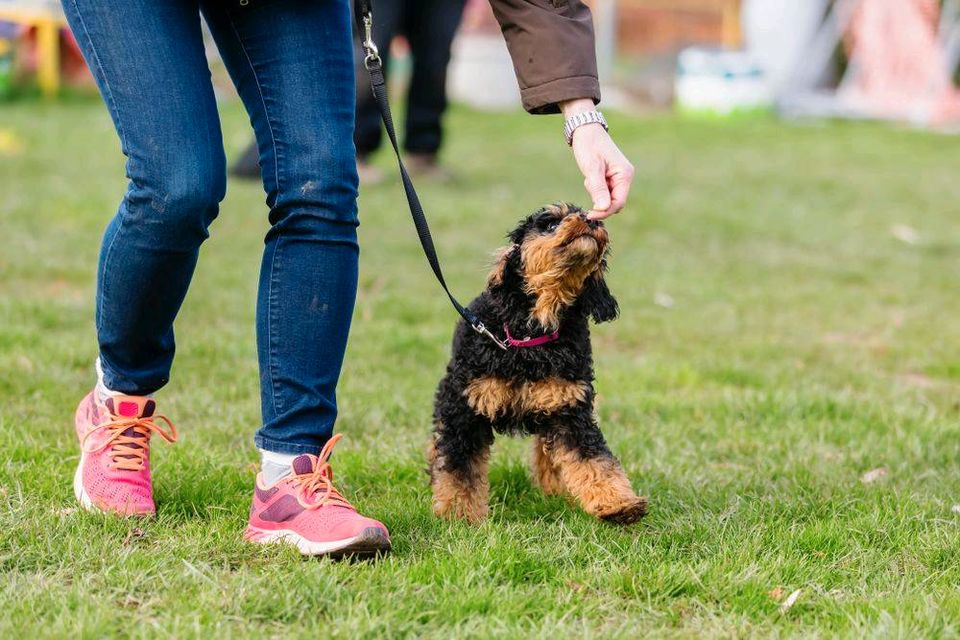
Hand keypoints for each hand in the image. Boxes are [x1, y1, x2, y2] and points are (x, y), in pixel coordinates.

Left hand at [561, 99, 634, 219]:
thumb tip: (603, 208)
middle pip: (614, 202)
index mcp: (625, 174)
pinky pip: (604, 191)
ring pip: (608, 198)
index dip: (604, 212)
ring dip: (596, 194)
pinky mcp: (611, 177)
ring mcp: (619, 177)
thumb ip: (598, 188)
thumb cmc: (589, 145)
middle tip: (587, 187)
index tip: (589, 215)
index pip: (618, 203)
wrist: (585, 129)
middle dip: (600, 202)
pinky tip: (590, 176)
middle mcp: (625, 177)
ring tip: (589, 177)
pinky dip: (595, 188)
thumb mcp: (591, 168)